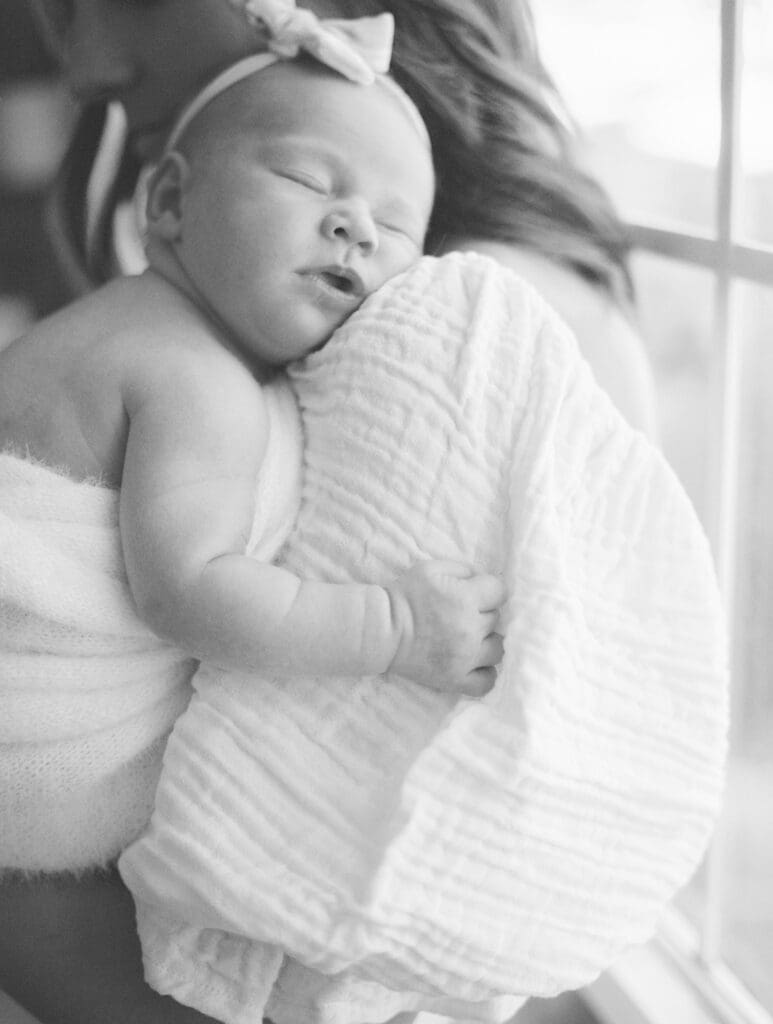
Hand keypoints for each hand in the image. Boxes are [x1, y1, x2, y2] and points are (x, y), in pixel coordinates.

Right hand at [386, 560, 505, 696]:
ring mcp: (465, 658)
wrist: (382, 630)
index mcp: (465, 599)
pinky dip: (485, 673)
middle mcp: (470, 629)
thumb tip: (482, 579)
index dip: (488, 590)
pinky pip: (487, 682)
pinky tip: (475, 663)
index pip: (499, 592)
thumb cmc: (405, 596)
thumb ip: (463, 570)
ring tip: (472, 639)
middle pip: (496, 619)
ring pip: (498, 650)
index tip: (474, 594)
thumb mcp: (431, 568)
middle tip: (463, 614)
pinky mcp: (455, 680)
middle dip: (482, 614)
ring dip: (487, 642)